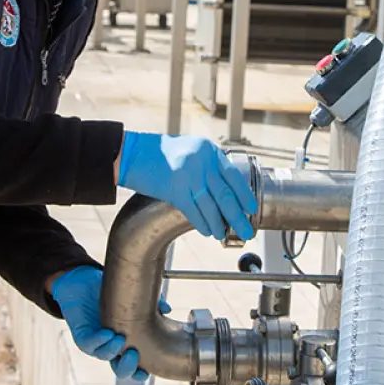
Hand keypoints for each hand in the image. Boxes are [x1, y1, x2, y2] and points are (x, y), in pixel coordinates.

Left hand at [50, 266, 168, 380]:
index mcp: (128, 344)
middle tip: (133, 355)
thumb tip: (167, 309)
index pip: (136, 366)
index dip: (142, 373)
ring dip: (114, 350)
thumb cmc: (111, 295)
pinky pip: (90, 344)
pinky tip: (107, 333)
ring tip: (120, 338)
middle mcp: (113, 348)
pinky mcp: (83, 337)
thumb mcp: (134, 299)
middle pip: (120, 370)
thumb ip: (152, 304)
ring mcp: (97, 345)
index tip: (148, 370)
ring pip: (105, 357)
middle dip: (128, 368)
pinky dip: (99, 341)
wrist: (84, 285)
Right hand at [116, 132, 257, 240]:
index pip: (233, 175)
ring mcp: (189, 174)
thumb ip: (206, 165)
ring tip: (224, 235)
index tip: (252, 208)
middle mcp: (202, 160)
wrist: (131, 153)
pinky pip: (194, 210)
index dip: (245, 195)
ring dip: (219, 223)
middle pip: (225, 194)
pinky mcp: (175, 188)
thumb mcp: (189, 150)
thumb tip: (223, 189)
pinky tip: (207, 230)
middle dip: (238, 216)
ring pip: (211, 205)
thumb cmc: (157, 153)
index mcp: (208, 150)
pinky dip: (202, 223)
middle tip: (247, 231)